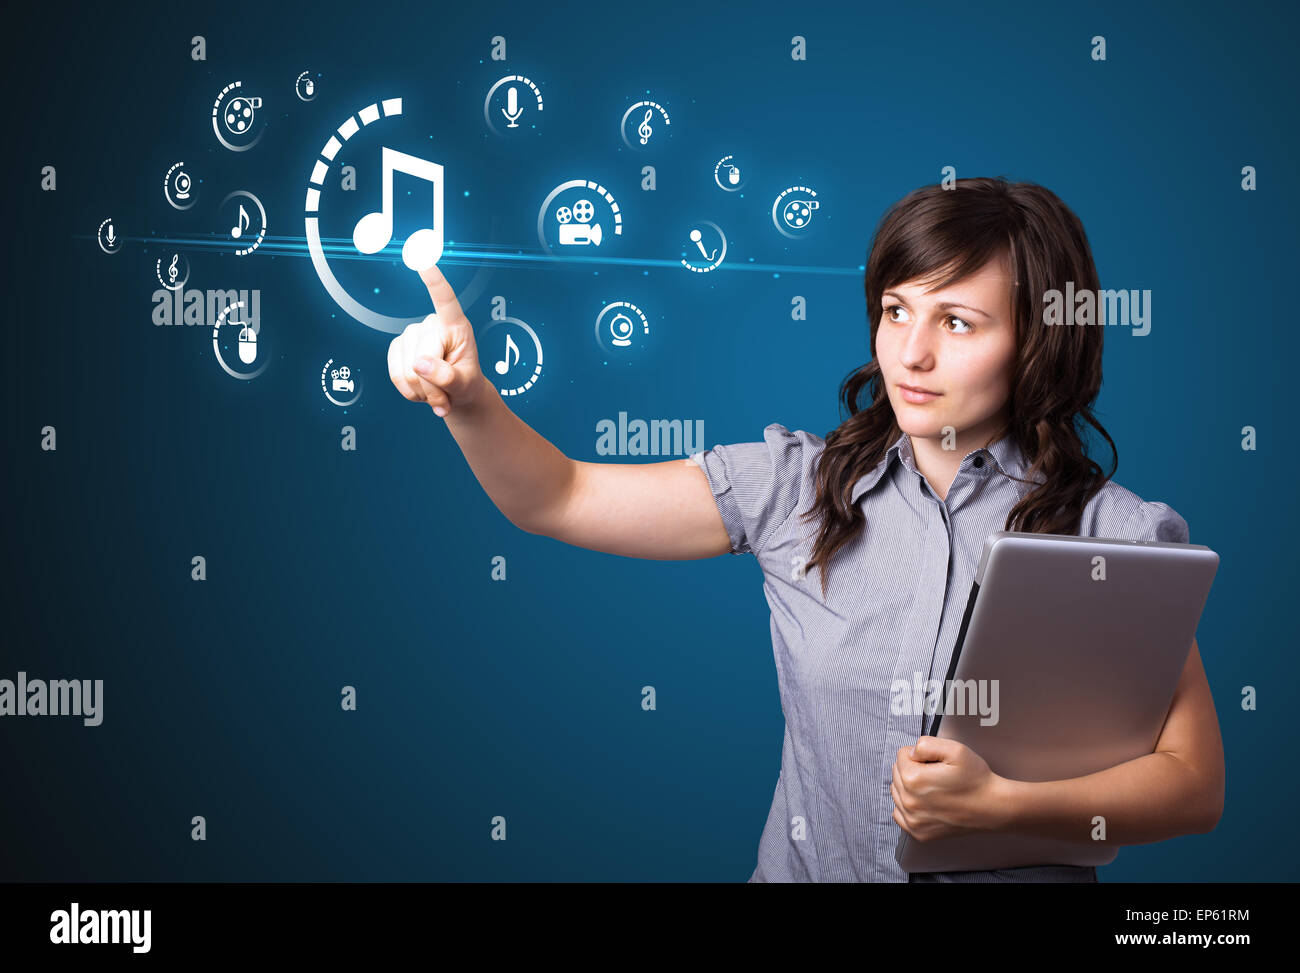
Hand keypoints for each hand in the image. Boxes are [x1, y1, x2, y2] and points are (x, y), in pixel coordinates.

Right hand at [388, 264, 486, 417]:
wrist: (454, 394)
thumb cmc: (466, 383)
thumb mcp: (466, 384)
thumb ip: (448, 376)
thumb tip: (420, 364)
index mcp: (456, 325)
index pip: (445, 300)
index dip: (434, 281)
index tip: (423, 260)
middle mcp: (431, 324)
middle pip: (422, 358)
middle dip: (433, 386)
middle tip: (446, 398)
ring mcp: (411, 334)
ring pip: (408, 370)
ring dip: (423, 392)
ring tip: (437, 393)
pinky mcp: (396, 347)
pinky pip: (396, 374)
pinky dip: (409, 391)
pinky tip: (421, 391)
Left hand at [891, 736, 1005, 841]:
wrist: (992, 807)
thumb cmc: (976, 780)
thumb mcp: (955, 749)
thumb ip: (925, 744)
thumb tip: (911, 752)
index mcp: (914, 779)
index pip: (901, 755)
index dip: (920, 755)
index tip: (935, 762)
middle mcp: (909, 802)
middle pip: (897, 773)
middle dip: (913, 769)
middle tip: (936, 774)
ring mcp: (913, 820)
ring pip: (897, 791)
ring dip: (910, 786)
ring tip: (934, 788)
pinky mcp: (918, 832)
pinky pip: (899, 813)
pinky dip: (908, 806)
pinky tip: (925, 802)